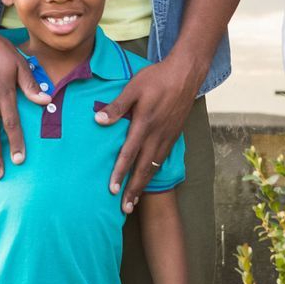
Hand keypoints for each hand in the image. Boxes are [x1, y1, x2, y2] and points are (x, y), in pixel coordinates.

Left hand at [95, 58, 195, 212]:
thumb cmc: (156, 78)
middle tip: (125, 209)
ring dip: (144, 185)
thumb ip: (117, 106)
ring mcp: (167, 136)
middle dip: (133, 189)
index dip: (120, 173)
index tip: (112, 190)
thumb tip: (98, 120)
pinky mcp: (174, 135)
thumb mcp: (133, 87)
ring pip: (154, 167)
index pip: (129, 154)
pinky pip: (162, 159)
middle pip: (143, 168)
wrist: (186, 74)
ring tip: (136, 201)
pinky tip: (148, 178)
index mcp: (144, 124)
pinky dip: (154, 172)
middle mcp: (157, 135)